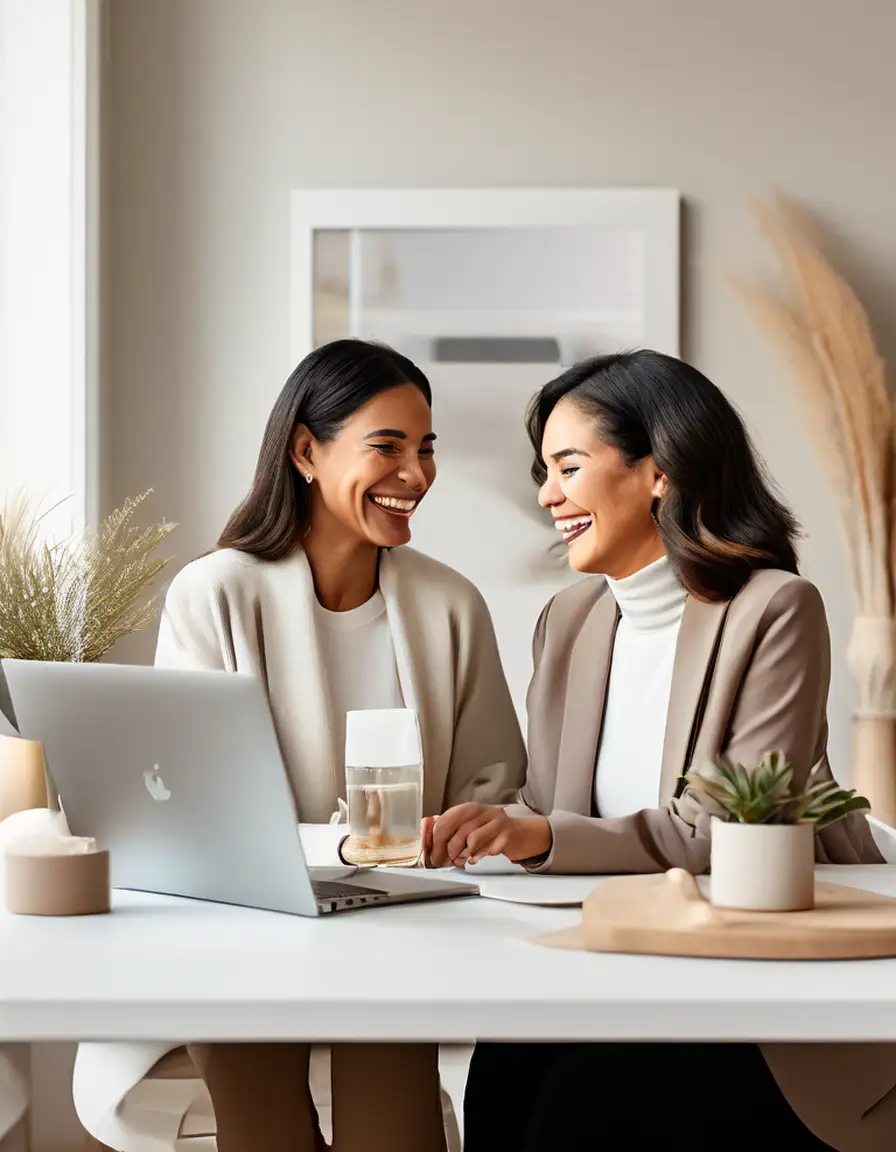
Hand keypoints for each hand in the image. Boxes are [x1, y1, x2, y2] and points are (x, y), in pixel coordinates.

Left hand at [423, 804, 551, 867]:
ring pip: (472, 839)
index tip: (432, 853)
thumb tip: (430, 842)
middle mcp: (483, 811)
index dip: (436, 838)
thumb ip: (453, 831)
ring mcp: (497, 821)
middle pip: (457, 829)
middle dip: (447, 849)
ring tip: (462, 859)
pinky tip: (476, 859)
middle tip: (445, 860)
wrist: (523, 833)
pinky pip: (489, 848)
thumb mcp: (472, 827)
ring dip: (463, 854)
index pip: (446, 819)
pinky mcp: (508, 834)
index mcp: (470, 808)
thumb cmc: (493, 832)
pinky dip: (479, 857)